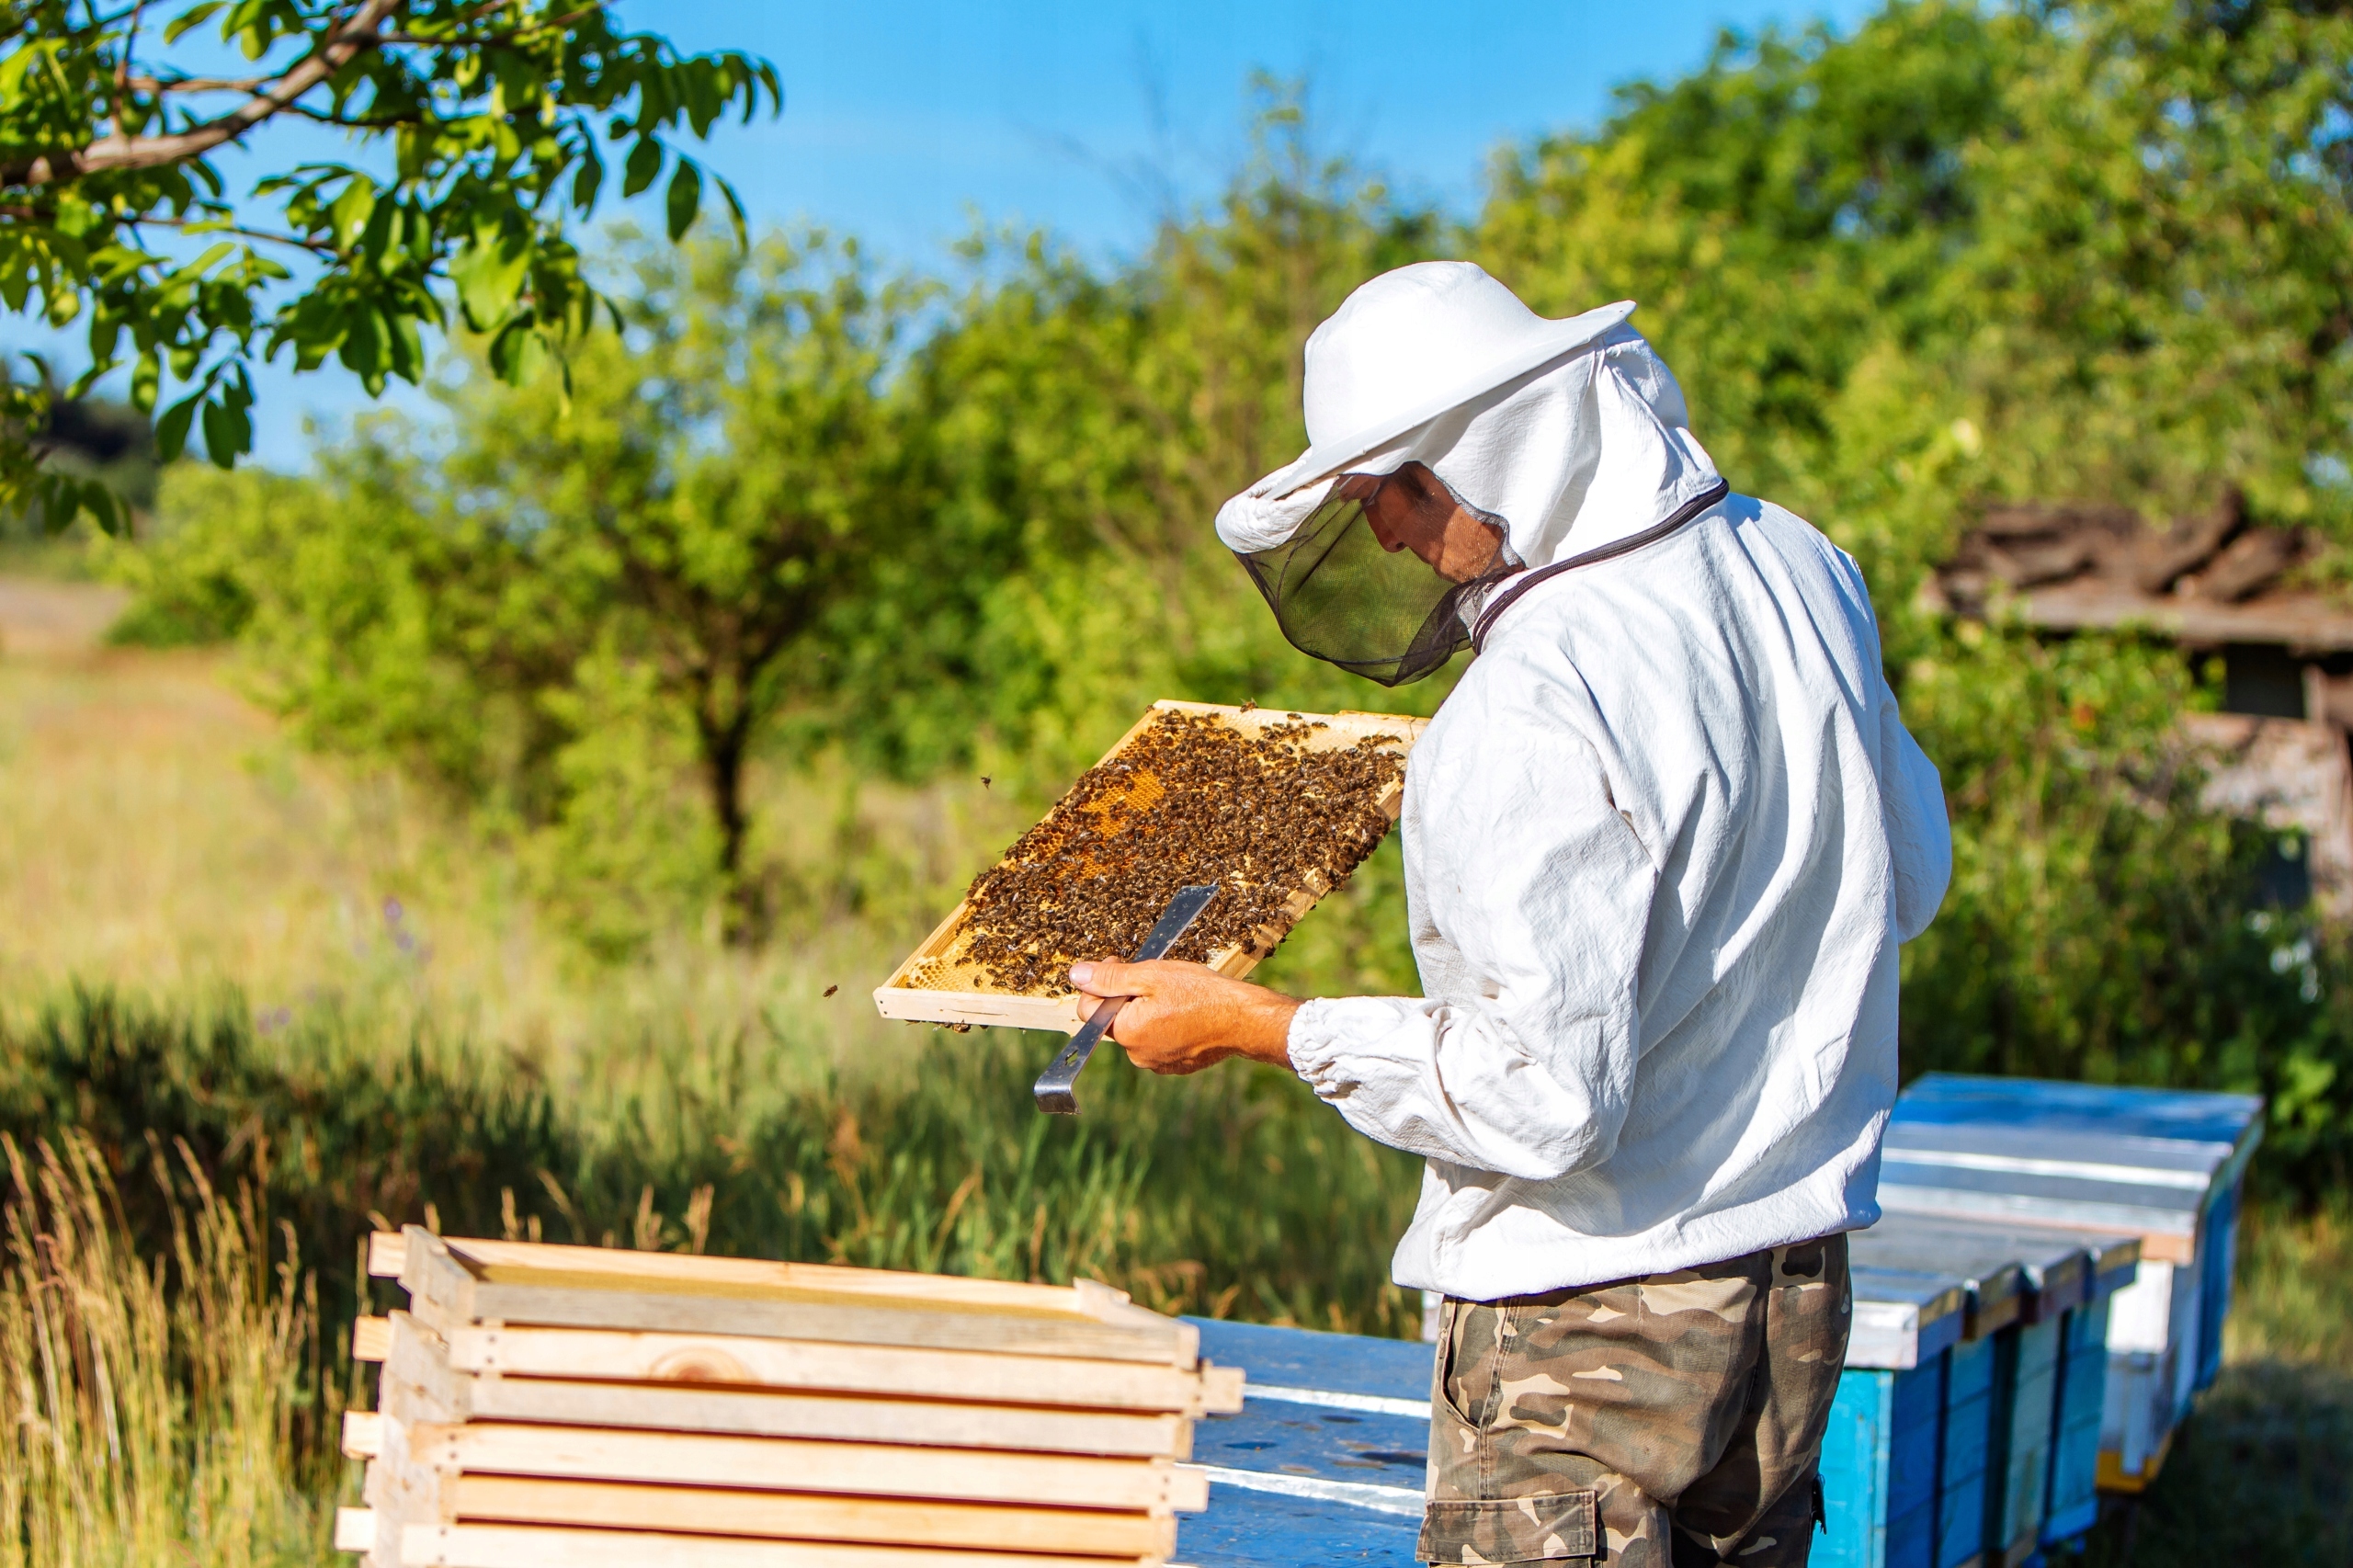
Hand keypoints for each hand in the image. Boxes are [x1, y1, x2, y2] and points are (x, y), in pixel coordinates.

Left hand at [1067, 959, 1302, 1075]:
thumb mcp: (1151, 975)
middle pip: (1113, 1020)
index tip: (1119, 963)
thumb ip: (1110, 978)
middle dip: (1125, 997)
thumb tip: (1076, 975)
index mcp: (1125, 1032)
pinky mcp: (1176, 1066)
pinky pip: (1158, 1042)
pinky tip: (1184, 1011)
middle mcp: (1136, 1055)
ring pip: (1137, 1031)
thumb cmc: (1200, 993)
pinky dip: (1164, 1026)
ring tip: (1173, 994)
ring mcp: (1157, 1063)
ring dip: (1145, 1011)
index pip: (1088, 1009)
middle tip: (1151, 976)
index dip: (1099, 983)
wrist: (1244, 1020)